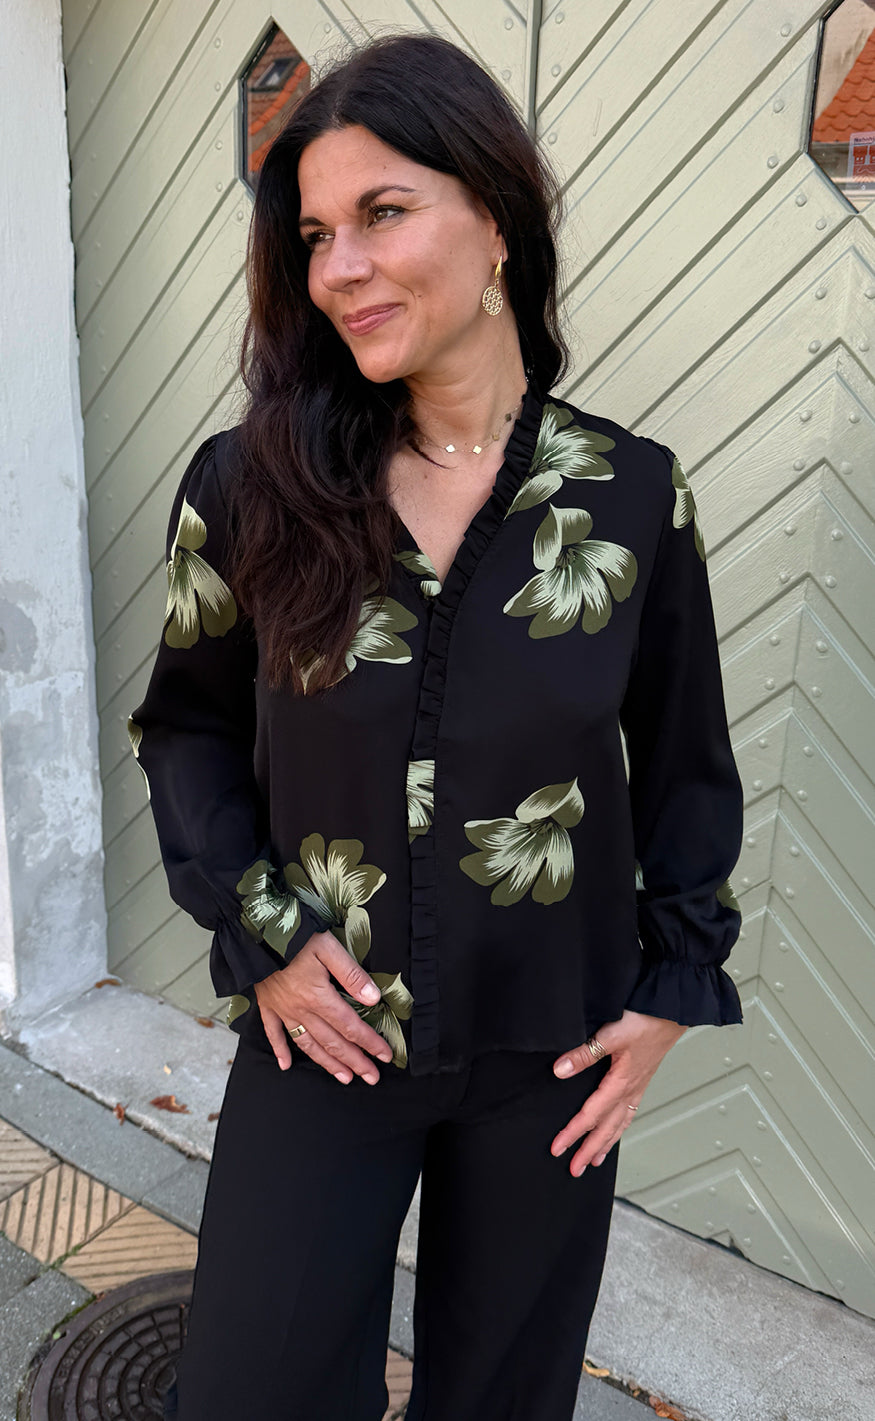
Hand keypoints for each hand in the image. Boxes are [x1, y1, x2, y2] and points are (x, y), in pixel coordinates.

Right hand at [254, 929, 393, 1083]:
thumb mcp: (328, 948)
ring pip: (308, 1044)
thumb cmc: (294, 938)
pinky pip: (273, 1034)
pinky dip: (280, 1051)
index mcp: (318, 996)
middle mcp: (301, 1009)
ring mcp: (283, 1010)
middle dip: (354, 1061)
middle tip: (371, 1077)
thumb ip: (351, 974)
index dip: (369, 1042)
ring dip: (327, 1063)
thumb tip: (373, 998)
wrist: (255, 934)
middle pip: (332, 1041)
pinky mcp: (267, 1006)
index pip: (350, 1025)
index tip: (384, 1055)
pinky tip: (286, 1066)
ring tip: (344, 1077)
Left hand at [550, 1010, 687, 1175]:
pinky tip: (616, 1129)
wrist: (672, 1012)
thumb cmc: (646, 1021)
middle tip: (574, 1169)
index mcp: (621, 1083)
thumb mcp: (611, 1034)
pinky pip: (629, 1113)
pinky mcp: (642, 1080)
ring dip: (606, 1143)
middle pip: (606, 1128)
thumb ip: (585, 1053)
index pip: (591, 1115)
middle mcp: (630, 1090)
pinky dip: (620, 1127)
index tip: (557, 1148)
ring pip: (620, 1124)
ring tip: (595, 1160)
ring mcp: (638, 1087)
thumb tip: (560, 1070)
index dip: (572, 1133)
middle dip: (589, 1150)